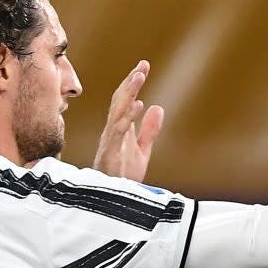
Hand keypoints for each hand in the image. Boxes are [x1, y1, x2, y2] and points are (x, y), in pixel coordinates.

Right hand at [93, 60, 164, 182]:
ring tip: (140, 76)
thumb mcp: (142, 151)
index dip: (133, 83)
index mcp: (119, 129)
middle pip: (120, 101)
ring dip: (129, 92)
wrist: (114, 203)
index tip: (143, 66)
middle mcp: (112, 131)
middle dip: (131, 82)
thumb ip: (148, 130)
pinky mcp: (110, 152)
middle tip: (143, 64)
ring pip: (118, 111)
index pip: (125, 100)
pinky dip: (128, 117)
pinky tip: (138, 105)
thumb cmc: (122, 177)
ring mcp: (110, 141)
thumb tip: (157, 107)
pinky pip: (118, 131)